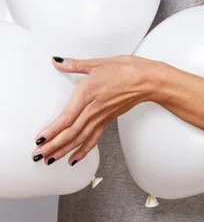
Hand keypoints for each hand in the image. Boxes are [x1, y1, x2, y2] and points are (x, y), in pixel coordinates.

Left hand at [31, 54, 158, 165]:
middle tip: (37, 156)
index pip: (66, 118)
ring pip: (80, 139)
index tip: (40, 139)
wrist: (147, 80)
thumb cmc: (125, 69)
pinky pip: (93, 139)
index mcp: (88, 93)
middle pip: (70, 133)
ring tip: (49, 160)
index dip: (52, 131)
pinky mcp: (108, 120)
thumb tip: (57, 61)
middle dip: (52, 146)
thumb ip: (75, 64)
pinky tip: (73, 159)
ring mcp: (101, 117)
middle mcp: (93, 109)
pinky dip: (83, 151)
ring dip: (63, 151)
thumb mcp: (98, 63)